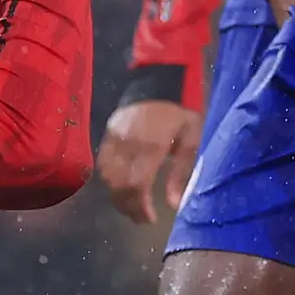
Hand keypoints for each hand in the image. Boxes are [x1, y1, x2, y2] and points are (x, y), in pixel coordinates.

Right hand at [99, 97, 199, 225]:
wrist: (159, 74)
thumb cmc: (182, 107)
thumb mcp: (192, 138)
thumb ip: (180, 172)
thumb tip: (173, 204)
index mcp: (150, 147)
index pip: (136, 187)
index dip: (140, 208)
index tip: (149, 220)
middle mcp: (127, 145)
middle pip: (118, 186)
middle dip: (128, 207)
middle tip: (140, 218)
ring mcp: (114, 138)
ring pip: (107, 177)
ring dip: (117, 196)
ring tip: (131, 206)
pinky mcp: (108, 132)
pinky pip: (102, 163)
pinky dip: (109, 180)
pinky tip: (120, 186)